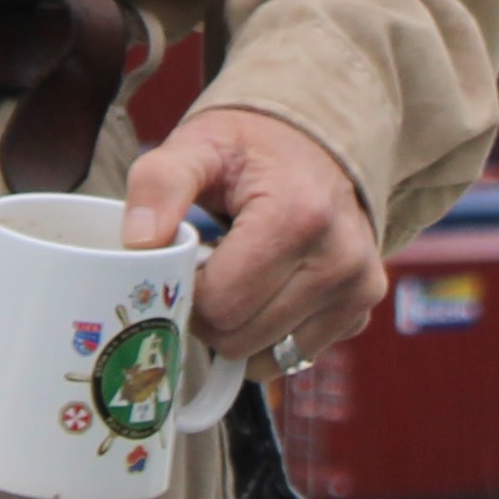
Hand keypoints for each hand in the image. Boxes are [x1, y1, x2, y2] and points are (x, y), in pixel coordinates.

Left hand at [127, 105, 382, 366]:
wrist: (317, 142)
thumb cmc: (251, 149)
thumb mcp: (198, 146)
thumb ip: (159, 185)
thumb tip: (138, 243)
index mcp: (298, 218)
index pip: (219, 305)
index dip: (185, 291)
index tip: (184, 261)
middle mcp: (339, 261)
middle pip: (239, 339)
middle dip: (208, 314)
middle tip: (206, 270)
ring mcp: (357, 290)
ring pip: (266, 356)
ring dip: (238, 328)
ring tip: (237, 276)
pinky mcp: (361, 308)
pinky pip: (295, 355)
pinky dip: (268, 335)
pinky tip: (266, 291)